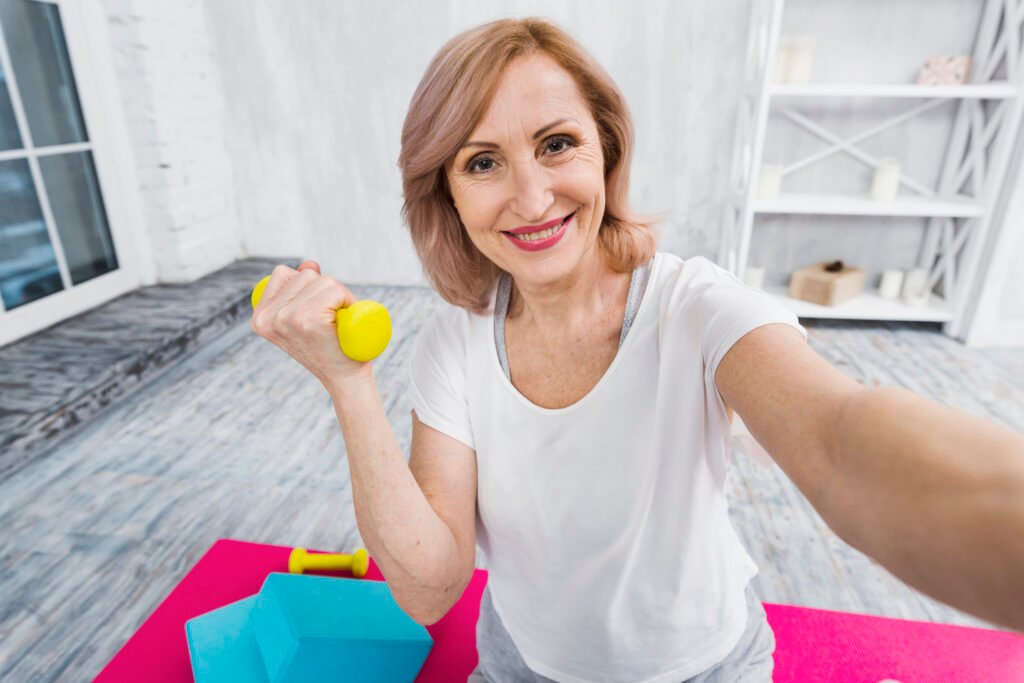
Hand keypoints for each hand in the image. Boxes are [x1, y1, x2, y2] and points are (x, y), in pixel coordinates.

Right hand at [250, 260, 371, 386]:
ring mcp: (286, 317)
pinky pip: (335, 289)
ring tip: (337, 322)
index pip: (283, 274)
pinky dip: (347, 299)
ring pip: (322, 280)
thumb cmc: (329, 346)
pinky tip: (344, 320)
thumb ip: (302, 289)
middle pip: (305, 274)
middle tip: (330, 320)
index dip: (307, 286)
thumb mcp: (306, 316)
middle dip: (326, 290)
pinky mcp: (307, 318)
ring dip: (339, 296)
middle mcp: (268, 317)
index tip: (316, 311)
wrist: (345, 378)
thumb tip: (309, 264)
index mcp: (260, 317)